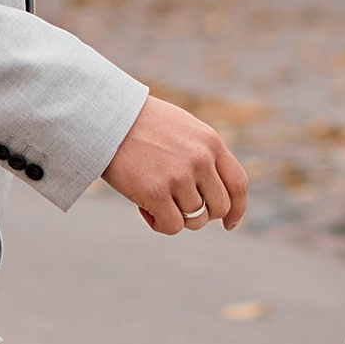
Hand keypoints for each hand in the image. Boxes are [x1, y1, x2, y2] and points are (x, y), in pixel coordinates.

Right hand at [102, 92, 249, 237]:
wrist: (106, 117)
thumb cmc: (141, 124)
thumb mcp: (183, 129)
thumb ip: (203, 155)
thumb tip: (211, 192)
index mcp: (211, 143)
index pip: (238, 184)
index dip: (237, 209)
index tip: (230, 224)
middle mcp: (201, 159)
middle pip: (219, 207)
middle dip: (203, 215)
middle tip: (180, 209)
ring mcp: (179, 176)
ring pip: (195, 219)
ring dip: (176, 216)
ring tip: (154, 200)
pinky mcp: (156, 191)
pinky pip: (172, 226)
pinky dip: (159, 224)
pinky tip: (144, 209)